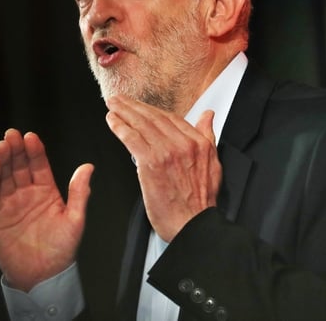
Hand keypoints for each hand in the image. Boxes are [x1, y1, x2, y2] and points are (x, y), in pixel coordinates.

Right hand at [0, 128, 93, 291]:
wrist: (43, 276)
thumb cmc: (62, 251)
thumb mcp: (75, 220)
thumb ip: (79, 193)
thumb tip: (89, 167)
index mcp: (47, 192)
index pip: (39, 165)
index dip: (34, 150)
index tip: (31, 137)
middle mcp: (28, 194)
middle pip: (19, 166)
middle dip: (15, 149)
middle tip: (12, 135)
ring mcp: (11, 203)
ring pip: (4, 175)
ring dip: (2, 160)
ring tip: (2, 146)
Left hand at [105, 96, 221, 241]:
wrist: (193, 225)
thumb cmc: (200, 202)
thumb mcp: (213, 164)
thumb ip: (208, 136)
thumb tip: (208, 115)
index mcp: (198, 143)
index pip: (171, 118)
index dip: (152, 110)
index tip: (140, 107)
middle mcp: (183, 144)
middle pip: (154, 117)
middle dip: (134, 106)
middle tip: (119, 100)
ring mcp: (167, 152)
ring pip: (142, 124)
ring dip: (124, 112)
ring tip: (112, 105)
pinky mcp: (151, 163)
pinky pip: (132, 138)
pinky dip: (120, 127)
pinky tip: (112, 121)